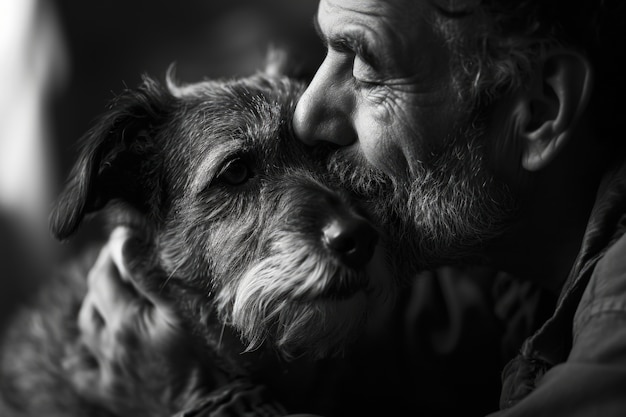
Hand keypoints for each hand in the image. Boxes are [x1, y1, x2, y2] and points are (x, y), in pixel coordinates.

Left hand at [68, 227, 201, 416]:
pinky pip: (83, 371)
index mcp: (125, 321)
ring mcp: (107, 369)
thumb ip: (149, 276)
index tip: (123, 237)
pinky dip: (80, 355)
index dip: (110, 253)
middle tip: (119, 260)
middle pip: (93, 299)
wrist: (203, 403)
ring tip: (109, 294)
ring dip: (94, 306)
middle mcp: (108, 344)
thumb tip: (125, 243)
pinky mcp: (110, 390)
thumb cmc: (199, 356)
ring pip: (86, 329)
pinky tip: (84, 346)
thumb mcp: (180, 310)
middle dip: (103, 274)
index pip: (104, 276)